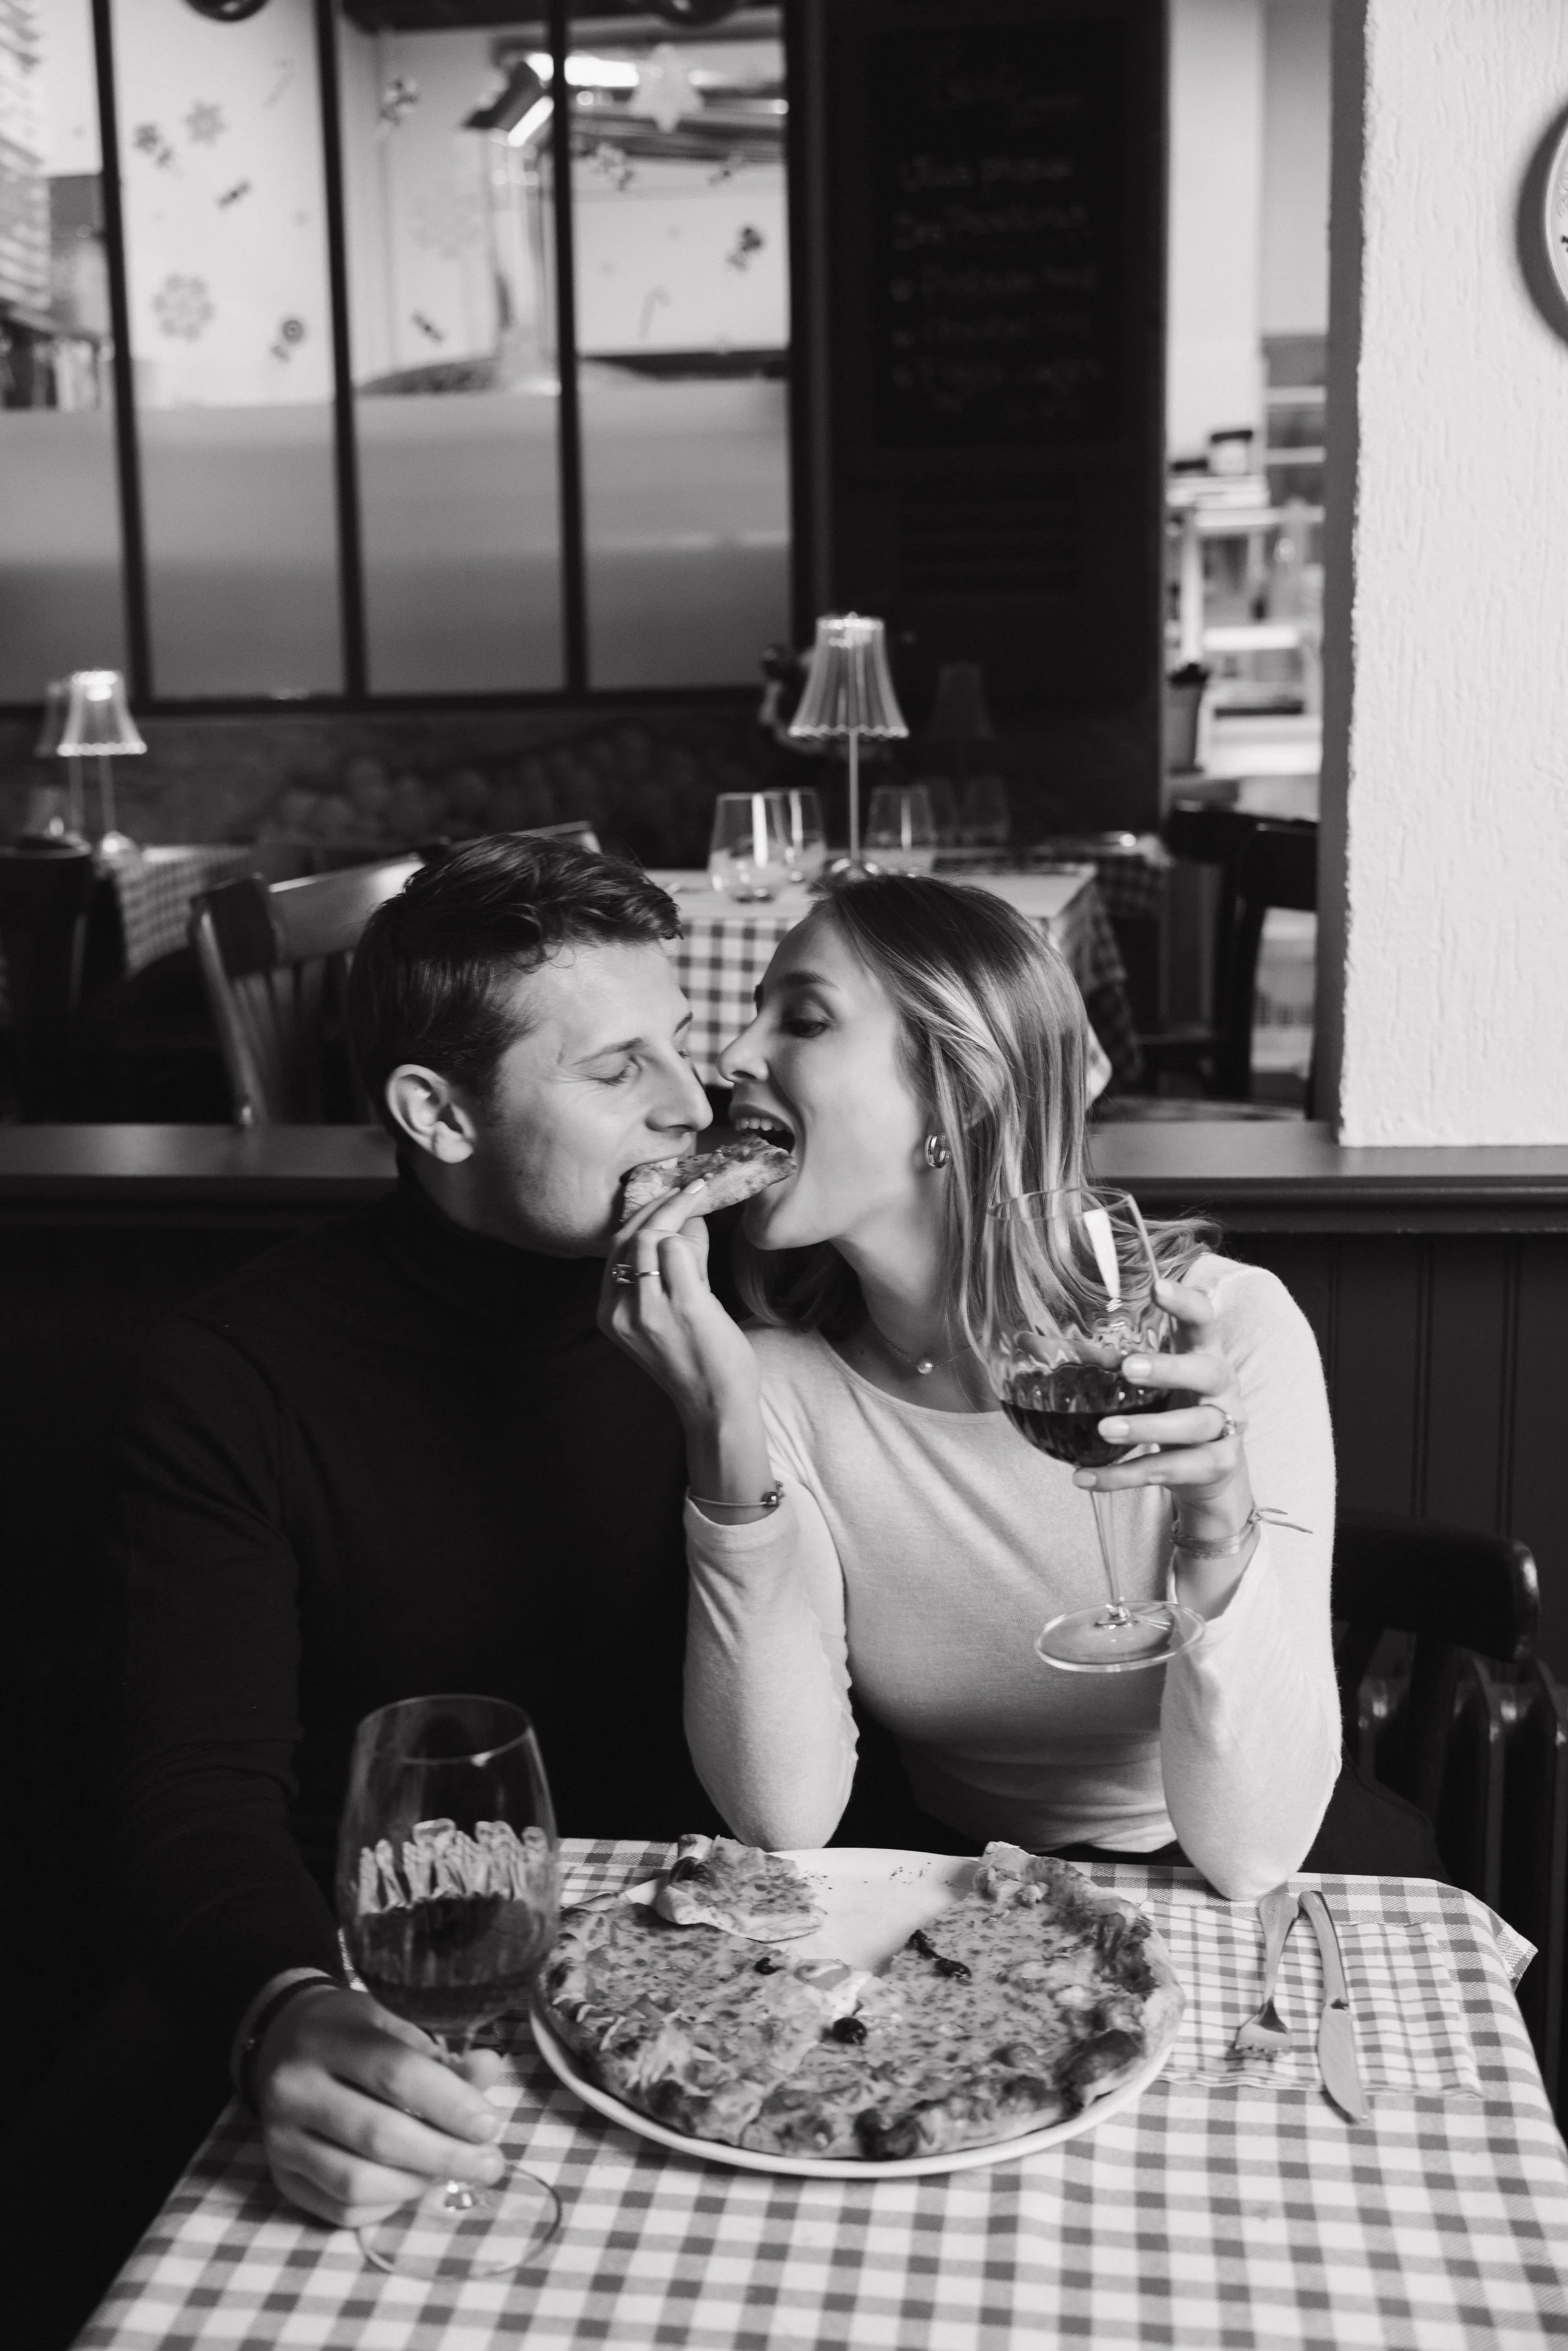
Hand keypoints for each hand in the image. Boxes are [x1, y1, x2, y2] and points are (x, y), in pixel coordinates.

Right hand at [255, 1987, 507, 2229]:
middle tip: (489, 2164)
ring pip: (357, 2182)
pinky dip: (387, 2205)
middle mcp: (295, 2089)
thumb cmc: (352, 2030)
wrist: (281, 2042)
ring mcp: (280, 2138)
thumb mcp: (393, 2023)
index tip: (489, 2125)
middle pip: (378, 2135)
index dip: (450, 2104)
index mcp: (328, 2037)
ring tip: (452, 2172)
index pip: (396, 2074)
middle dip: (445, 2156)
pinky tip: (411, 2184)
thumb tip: (487, 2069)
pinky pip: (341, 2209)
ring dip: (417, 2185)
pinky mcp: (281, 2177)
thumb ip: (440, 2053)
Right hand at [597, 1178, 760, 1432]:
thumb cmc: (697, 1360)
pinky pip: (678, 1251)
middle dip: (660, 1205)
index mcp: (609, 1314)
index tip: (665, 1194)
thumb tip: (684, 1218)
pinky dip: (692, 1236)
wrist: (715, 1406)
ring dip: (680, 1216)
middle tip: (689, 1187)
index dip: (640, 1215)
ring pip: (653, 1237)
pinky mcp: (683, 1307)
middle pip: (628, 1237)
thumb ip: (670, 1268)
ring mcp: (649, 1310)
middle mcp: (621, 1311)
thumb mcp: (666, 1314)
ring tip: (700, 1210)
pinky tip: (704, 1230)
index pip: (614, 1249)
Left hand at [1076, 1276, 1253, 1541]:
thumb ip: (1100, 1362)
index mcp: (1203, 1354)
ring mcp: (1225, 1428)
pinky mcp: (1216, 1466)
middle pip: (1208, 1372)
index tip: (1157, 1286)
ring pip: (1193, 1425)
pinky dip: (1125, 1476)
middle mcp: (1221, 1387)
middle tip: (1127, 1368)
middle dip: (1169, 1369)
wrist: (1210, 1473)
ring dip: (1147, 1428)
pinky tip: (1085, 1477)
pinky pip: (1171, 1471)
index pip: (1204, 1320)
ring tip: (1105, 1430)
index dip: (1186, 1302)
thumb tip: (1025, 1341)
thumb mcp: (1145, 1383)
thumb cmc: (1170, 1408)